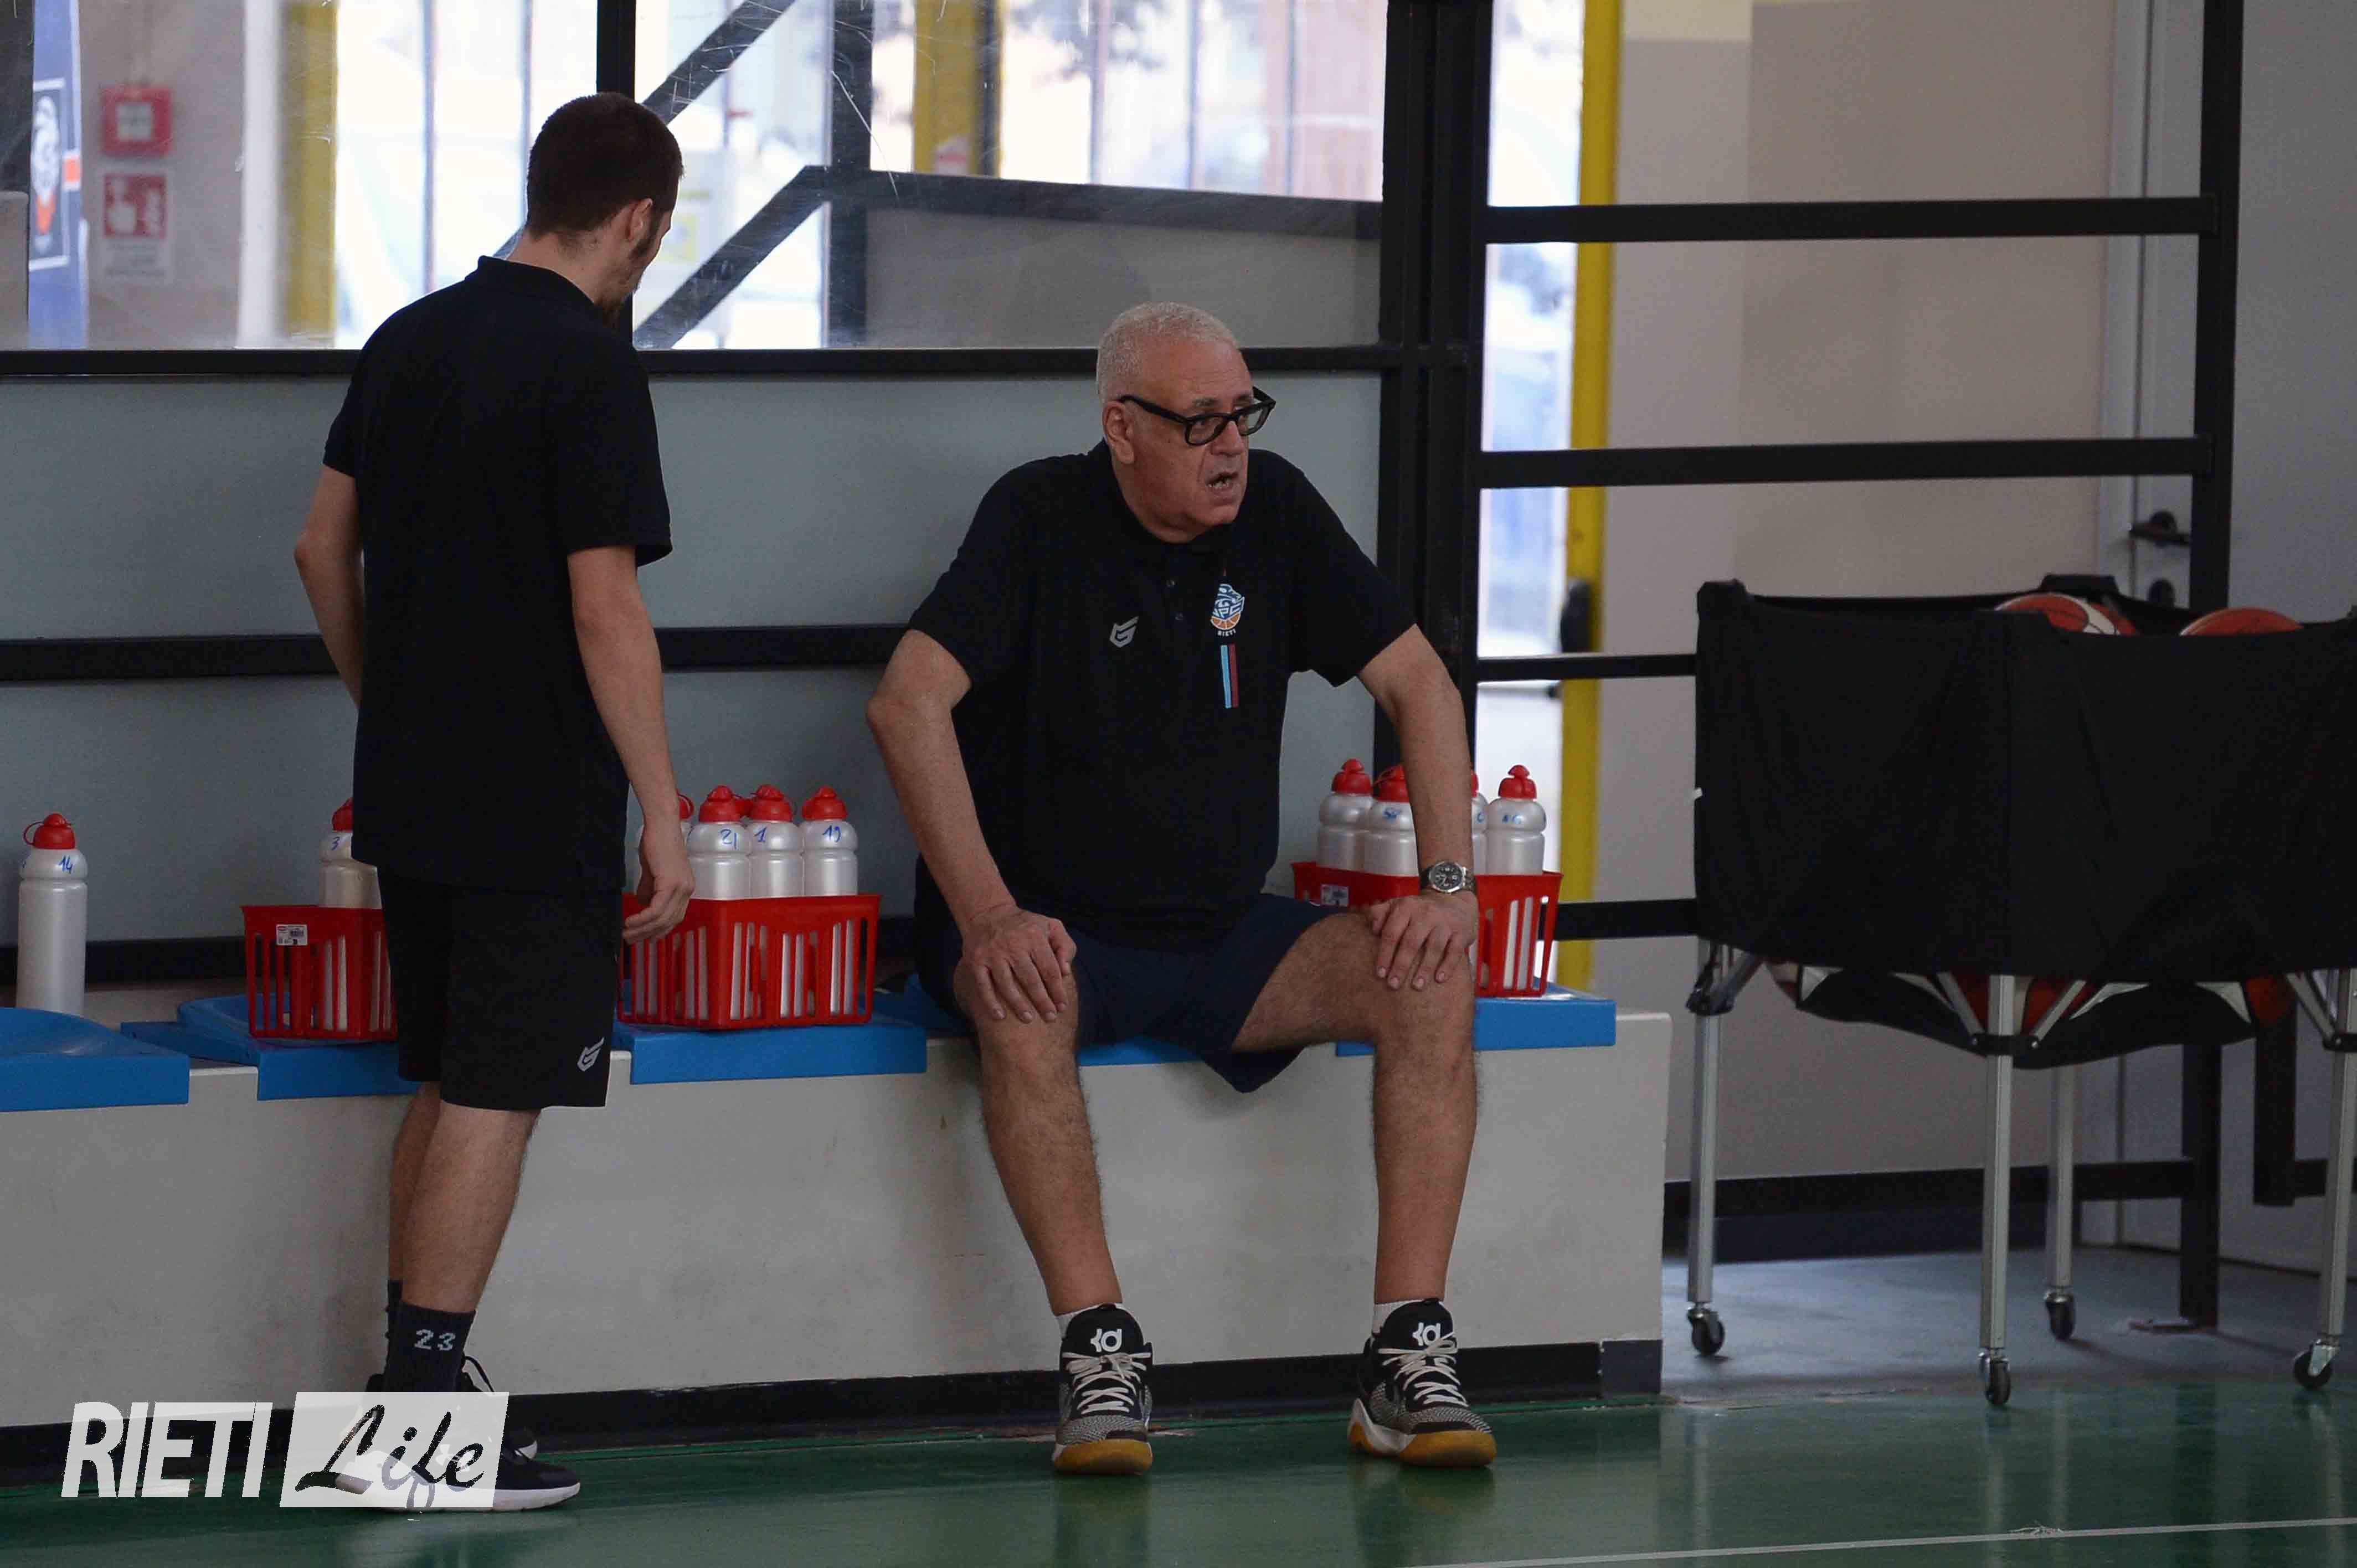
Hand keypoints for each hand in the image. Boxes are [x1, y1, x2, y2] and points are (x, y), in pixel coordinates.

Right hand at [627, 822, 694, 942]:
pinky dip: (643, 918)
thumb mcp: (653, 871)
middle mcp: (687, 890)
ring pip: (662, 918)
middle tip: (631, 939)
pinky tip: (631, 921)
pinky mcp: (671, 883)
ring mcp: (681, 887)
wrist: (660, 825)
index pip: (675, 917)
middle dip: (648, 933)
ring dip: (642, 929)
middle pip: (669, 922)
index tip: (645, 937)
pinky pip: (656, 909)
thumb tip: (643, 903)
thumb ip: (650, 889)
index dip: (659, 930)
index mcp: (685, 888)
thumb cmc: (657, 843)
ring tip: (627, 933)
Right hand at [959, 902, 1076, 1024]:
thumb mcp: (1051, 926)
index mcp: (1034, 936)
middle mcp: (1013, 944)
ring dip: (1018, 1004)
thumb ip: (1065, 946)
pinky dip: (990, 1002)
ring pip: (1006, 984)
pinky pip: (983, 985)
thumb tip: (1065, 971)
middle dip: (1041, 1001)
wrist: (988, 913)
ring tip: (1028, 1019)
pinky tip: (999, 1016)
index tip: (1062, 1007)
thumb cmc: (1026, 925)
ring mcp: (993, 953)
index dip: (1057, 990)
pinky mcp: (976, 960)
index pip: (1049, 968)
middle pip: (1030, 979)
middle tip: (1050, 1018)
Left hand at [1364, 890, 1477, 991]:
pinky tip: (1440, 979)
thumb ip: (1380, 913)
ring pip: (1433, 948)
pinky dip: (1448, 965)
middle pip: (1411, 942)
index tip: (1380, 974)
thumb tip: (1372, 929)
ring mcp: (1444, 923)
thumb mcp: (1398, 905)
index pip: (1392, 933)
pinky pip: (1455, 951)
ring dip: (1424, 969)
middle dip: (1401, 965)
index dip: (1385, 954)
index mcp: (1406, 907)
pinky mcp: (1461, 932)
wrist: (1453, 900)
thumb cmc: (1419, 910)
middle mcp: (1425, 913)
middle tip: (1393, 984)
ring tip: (1416, 986)